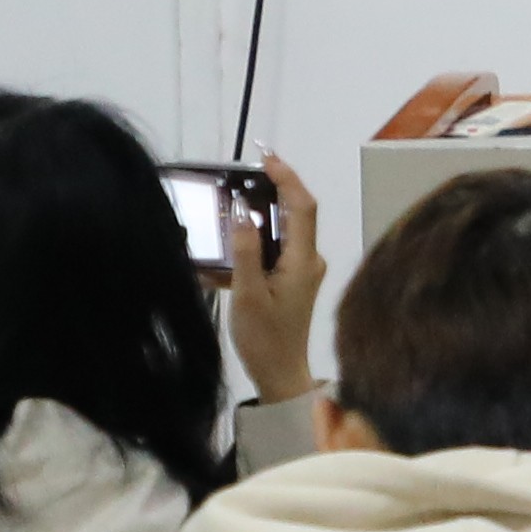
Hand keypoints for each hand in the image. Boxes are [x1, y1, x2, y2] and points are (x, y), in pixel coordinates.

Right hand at [223, 161, 325, 402]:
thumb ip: (246, 252)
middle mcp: (308, 259)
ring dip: (256, 218)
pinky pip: (271, 252)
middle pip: (294, 213)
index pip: (303, 206)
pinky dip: (249, 245)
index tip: (266, 157)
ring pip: (280, 232)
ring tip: (227, 206)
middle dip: (271, 190)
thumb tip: (241, 212)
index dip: (287, 178)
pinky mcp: (289, 280)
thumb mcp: (249, 294)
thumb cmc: (265, 338)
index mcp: (304, 259)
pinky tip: (222, 250)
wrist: (280, 374)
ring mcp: (300, 269)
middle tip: (241, 174)